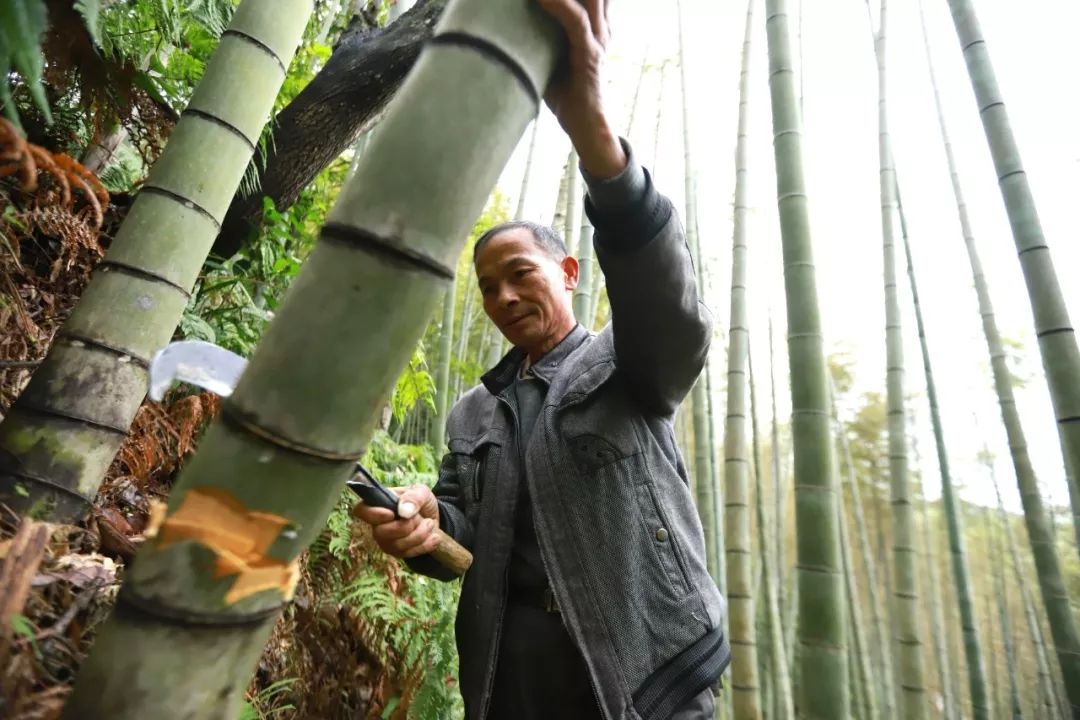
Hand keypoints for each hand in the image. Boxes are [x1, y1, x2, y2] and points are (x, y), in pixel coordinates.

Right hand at [351, 483, 441, 558]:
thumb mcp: (422, 492)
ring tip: (429, 523)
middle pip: (381, 533)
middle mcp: (378, 524)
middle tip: (418, 517)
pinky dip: (425, 545)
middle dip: (405, 526)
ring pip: (397, 546)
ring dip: (419, 534)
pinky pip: (408, 554)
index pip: (361, 510)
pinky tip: (434, 536)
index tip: (392, 514)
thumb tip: (404, 511)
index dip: (373, 514)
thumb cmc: (421, 501)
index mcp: (379, 504)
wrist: (433, 518)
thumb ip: (414, 497)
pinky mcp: (397, 552)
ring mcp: (386, 540)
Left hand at [537, 0, 626, 178]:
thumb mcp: (550, 57)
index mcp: (594, 25)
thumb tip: (505, 26)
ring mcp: (597, 38)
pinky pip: (575, 20)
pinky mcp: (590, 53)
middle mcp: (600, 26)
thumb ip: (539, 37)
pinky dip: (557, 4)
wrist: (586, 126)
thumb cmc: (566, 94)